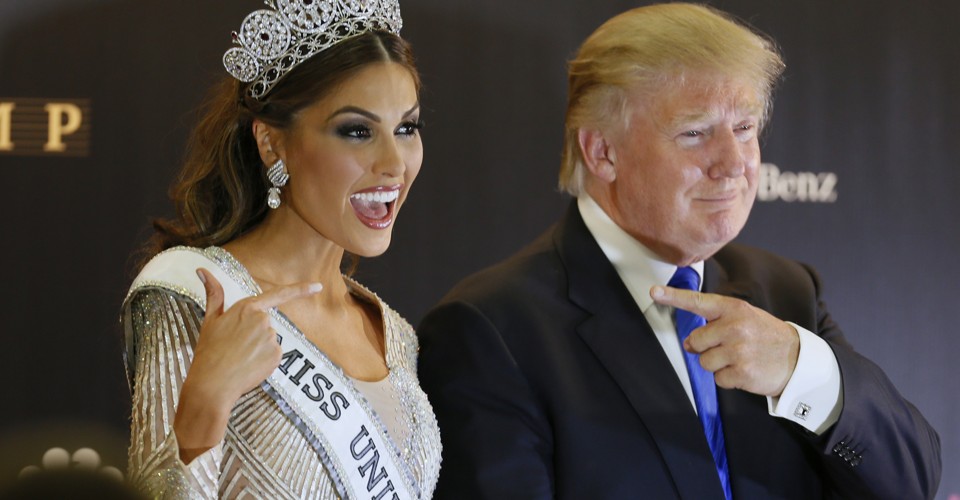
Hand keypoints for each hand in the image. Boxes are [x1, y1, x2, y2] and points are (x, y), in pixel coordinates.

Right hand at [174, 267, 322, 461]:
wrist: (212, 384)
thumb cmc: (209, 352)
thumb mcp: (210, 320)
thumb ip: (213, 293)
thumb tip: (202, 270)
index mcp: (247, 308)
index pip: (278, 295)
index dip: (300, 290)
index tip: (318, 287)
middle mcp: (263, 320)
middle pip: (265, 325)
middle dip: (254, 335)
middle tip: (234, 348)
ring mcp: (272, 338)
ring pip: (269, 341)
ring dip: (258, 349)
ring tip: (239, 358)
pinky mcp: (277, 355)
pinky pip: (274, 356)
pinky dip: (264, 361)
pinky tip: (249, 366)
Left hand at [650, 285, 799, 396]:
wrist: (799, 359)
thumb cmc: (765, 336)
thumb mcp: (745, 318)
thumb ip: (716, 323)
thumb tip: (689, 342)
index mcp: (734, 309)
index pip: (698, 302)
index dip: (673, 297)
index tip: (654, 292)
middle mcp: (735, 327)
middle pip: (696, 340)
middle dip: (705, 348)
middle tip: (727, 347)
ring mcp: (738, 350)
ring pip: (704, 362)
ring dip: (718, 365)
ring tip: (739, 359)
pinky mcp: (742, 372)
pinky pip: (718, 379)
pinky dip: (728, 379)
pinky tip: (744, 370)